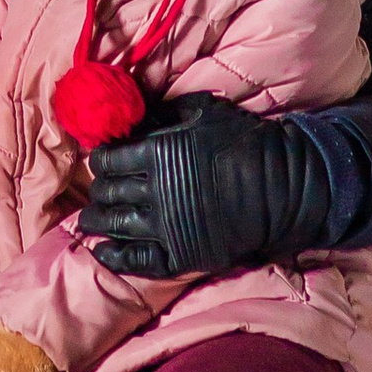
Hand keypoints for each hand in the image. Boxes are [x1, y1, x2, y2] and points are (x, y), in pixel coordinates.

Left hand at [81, 95, 328, 278]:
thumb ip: (164, 112)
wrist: (282, 186)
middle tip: (98, 190)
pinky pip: (136, 260)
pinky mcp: (180, 255)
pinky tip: (102, 251)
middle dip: (98, 190)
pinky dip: (114, 256)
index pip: (108, 159)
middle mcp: (154, 192)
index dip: (101, 159)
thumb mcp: (203, 111)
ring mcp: (166, 227)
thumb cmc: (243, 141)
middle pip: (107, 192)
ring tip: (90, 220)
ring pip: (115, 225)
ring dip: (96, 221)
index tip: (103, 161)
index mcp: (156, 153)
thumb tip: (135, 115)